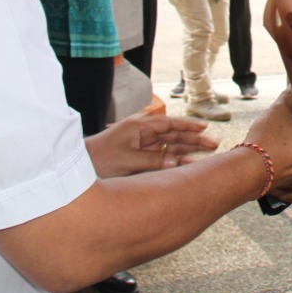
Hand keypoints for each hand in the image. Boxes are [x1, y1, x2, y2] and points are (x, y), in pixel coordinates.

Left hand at [84, 113, 218, 177]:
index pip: (169, 124)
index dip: (188, 125)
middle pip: (174, 135)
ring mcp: (143, 147)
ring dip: (189, 150)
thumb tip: (174, 163)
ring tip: (208, 153)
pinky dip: (176, 161)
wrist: (77, 169)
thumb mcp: (125, 160)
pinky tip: (189, 164)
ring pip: (171, 147)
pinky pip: (163, 158)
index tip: (204, 127)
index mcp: (139, 127)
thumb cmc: (98, 159)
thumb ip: (151, 161)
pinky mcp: (141, 159)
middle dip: (194, 139)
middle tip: (214, 144)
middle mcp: (143, 135)